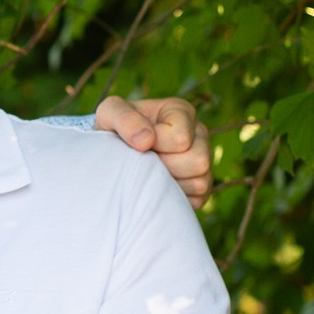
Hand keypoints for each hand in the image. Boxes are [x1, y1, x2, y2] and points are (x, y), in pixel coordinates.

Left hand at [93, 95, 211, 209]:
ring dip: (169, 182)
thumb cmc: (114, 130)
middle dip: (165, 165)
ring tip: (151, 172)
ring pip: (200, 182)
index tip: (140, 143)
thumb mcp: (110, 114)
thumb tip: (146, 140)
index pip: (180, 138)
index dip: (156, 145)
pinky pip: (197, 201)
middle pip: (198, 160)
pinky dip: (173, 198)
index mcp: (182, 112)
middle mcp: (199, 135)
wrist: (114, 154)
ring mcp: (203, 163)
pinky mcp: (201, 189)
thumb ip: (124, 118)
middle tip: (146, 160)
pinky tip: (158, 186)